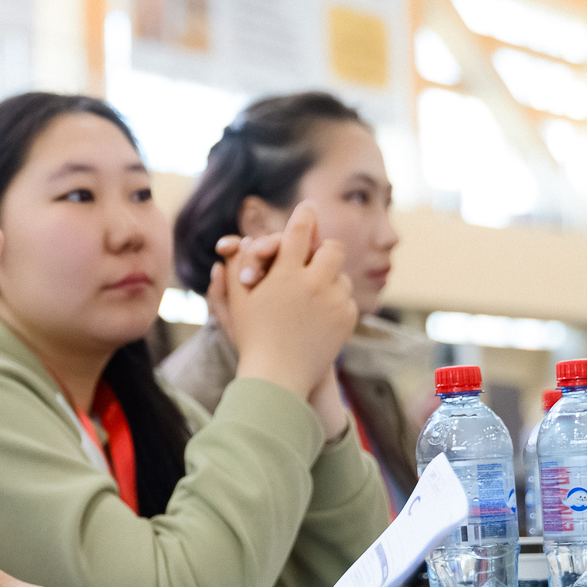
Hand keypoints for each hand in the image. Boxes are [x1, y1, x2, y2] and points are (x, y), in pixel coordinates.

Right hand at [224, 204, 358, 402]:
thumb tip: (245, 239)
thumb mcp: (238, 300)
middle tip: (313, 256)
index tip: (308, 208)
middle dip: (322, 249)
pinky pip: (347, 298)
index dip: (304, 216)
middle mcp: (314, 283)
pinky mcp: (348, 318)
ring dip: (329, 279)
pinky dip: (335, 302)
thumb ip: (239, 265)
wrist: (278, 378)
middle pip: (331, 248)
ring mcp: (335, 301)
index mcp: (284, 275)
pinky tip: (320, 314)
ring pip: (342, 274)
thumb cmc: (252, 337)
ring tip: (312, 294)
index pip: (299, 232)